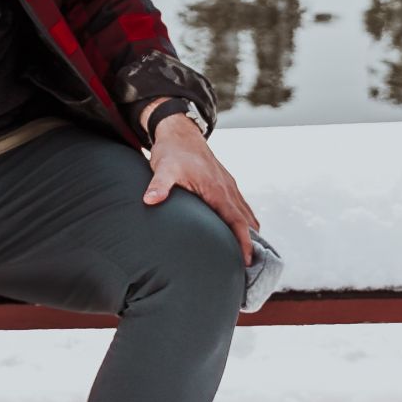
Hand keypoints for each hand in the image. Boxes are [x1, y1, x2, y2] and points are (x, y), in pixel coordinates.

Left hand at [141, 113, 258, 268]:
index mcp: (217, 190)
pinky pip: (240, 206)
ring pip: (246, 213)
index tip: (248, 261)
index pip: (237, 221)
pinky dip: (245, 221)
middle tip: (250, 269)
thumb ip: (159, 185)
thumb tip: (150, 200)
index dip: (244, 242)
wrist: (179, 132)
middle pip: (247, 221)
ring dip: (249, 233)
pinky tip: (239, 232)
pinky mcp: (224, 183)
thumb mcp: (163, 167)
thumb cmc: (171, 151)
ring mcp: (227, 185)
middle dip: (252, 244)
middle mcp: (227, 189)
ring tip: (249, 257)